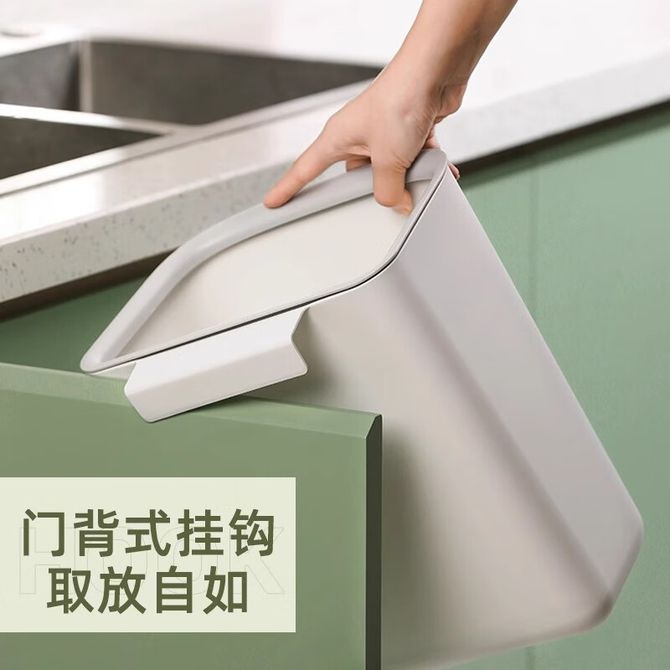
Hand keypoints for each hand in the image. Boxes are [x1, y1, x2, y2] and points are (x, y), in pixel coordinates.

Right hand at [263, 58, 462, 214]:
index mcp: (337, 139)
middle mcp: (357, 135)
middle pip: (358, 178)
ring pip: (391, 171)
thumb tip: (398, 204)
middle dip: (379, 188)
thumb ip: (388, 191)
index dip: (287, 189)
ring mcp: (383, 134)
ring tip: (420, 171)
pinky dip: (427, 165)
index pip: (304, 170)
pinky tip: (439, 169)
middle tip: (391, 196)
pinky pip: (413, 159)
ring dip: (410, 175)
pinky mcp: (407, 131)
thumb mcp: (388, 159)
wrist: (436, 70)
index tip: (273, 203)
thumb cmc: (400, 99)